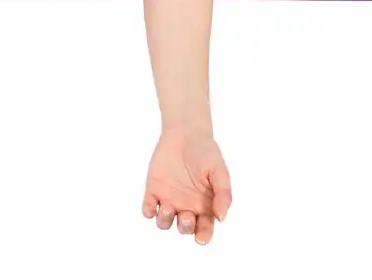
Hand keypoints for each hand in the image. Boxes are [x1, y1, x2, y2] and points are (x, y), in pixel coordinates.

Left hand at [142, 127, 233, 245]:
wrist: (185, 134)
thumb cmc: (206, 153)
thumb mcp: (219, 172)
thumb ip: (223, 195)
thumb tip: (221, 218)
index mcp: (205, 206)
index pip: (204, 229)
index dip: (203, 237)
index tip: (201, 238)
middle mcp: (187, 206)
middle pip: (184, 228)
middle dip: (184, 227)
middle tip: (186, 215)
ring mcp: (169, 199)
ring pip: (164, 222)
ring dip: (165, 220)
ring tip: (168, 207)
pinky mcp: (153, 191)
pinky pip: (148, 208)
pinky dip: (148, 211)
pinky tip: (153, 205)